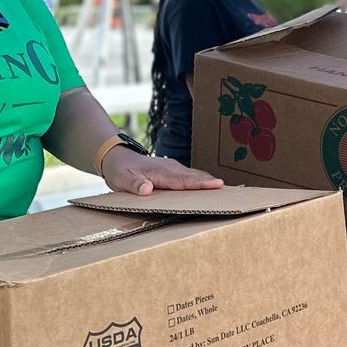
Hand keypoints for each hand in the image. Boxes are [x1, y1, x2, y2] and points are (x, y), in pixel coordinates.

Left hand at [101, 148, 223, 195]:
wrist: (116, 156)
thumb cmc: (119, 170)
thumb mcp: (121, 179)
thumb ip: (134, 184)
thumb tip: (147, 189)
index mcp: (159, 173)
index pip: (182, 180)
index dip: (200, 183)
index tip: (217, 184)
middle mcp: (169, 168)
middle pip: (193, 176)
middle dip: (211, 182)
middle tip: (229, 190)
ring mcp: (172, 167)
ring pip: (194, 175)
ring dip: (208, 181)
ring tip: (224, 189)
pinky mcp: (173, 170)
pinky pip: (190, 175)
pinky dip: (201, 179)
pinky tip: (210, 184)